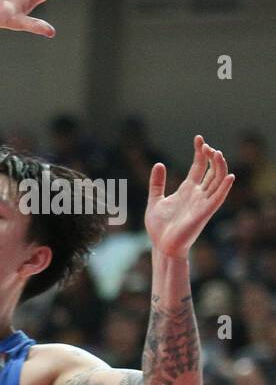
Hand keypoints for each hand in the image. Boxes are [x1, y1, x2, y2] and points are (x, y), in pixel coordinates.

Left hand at [145, 136, 235, 258]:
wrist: (161, 246)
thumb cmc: (159, 227)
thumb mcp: (155, 200)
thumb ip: (157, 183)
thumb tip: (159, 164)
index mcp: (187, 190)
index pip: (199, 167)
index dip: (200, 153)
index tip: (198, 138)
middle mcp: (198, 194)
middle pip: (211, 170)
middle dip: (211, 157)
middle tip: (205, 145)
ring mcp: (203, 203)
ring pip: (218, 181)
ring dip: (220, 167)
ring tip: (217, 153)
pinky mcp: (204, 213)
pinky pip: (219, 198)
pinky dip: (225, 187)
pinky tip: (230, 176)